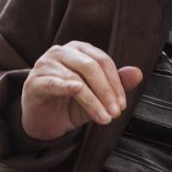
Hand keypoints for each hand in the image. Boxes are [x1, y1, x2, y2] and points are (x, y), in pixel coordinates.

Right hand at [21, 41, 142, 141]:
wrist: (43, 122)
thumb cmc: (70, 105)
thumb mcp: (97, 96)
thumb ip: (116, 85)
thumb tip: (138, 73)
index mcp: (78, 50)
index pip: (102, 61)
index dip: (116, 83)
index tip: (122, 105)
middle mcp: (60, 52)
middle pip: (90, 66)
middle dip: (107, 92)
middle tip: (115, 113)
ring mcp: (45, 65)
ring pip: (76, 79)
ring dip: (93, 101)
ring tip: (103, 118)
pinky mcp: (34, 82)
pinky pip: (54, 83)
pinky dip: (66, 87)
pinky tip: (78, 91)